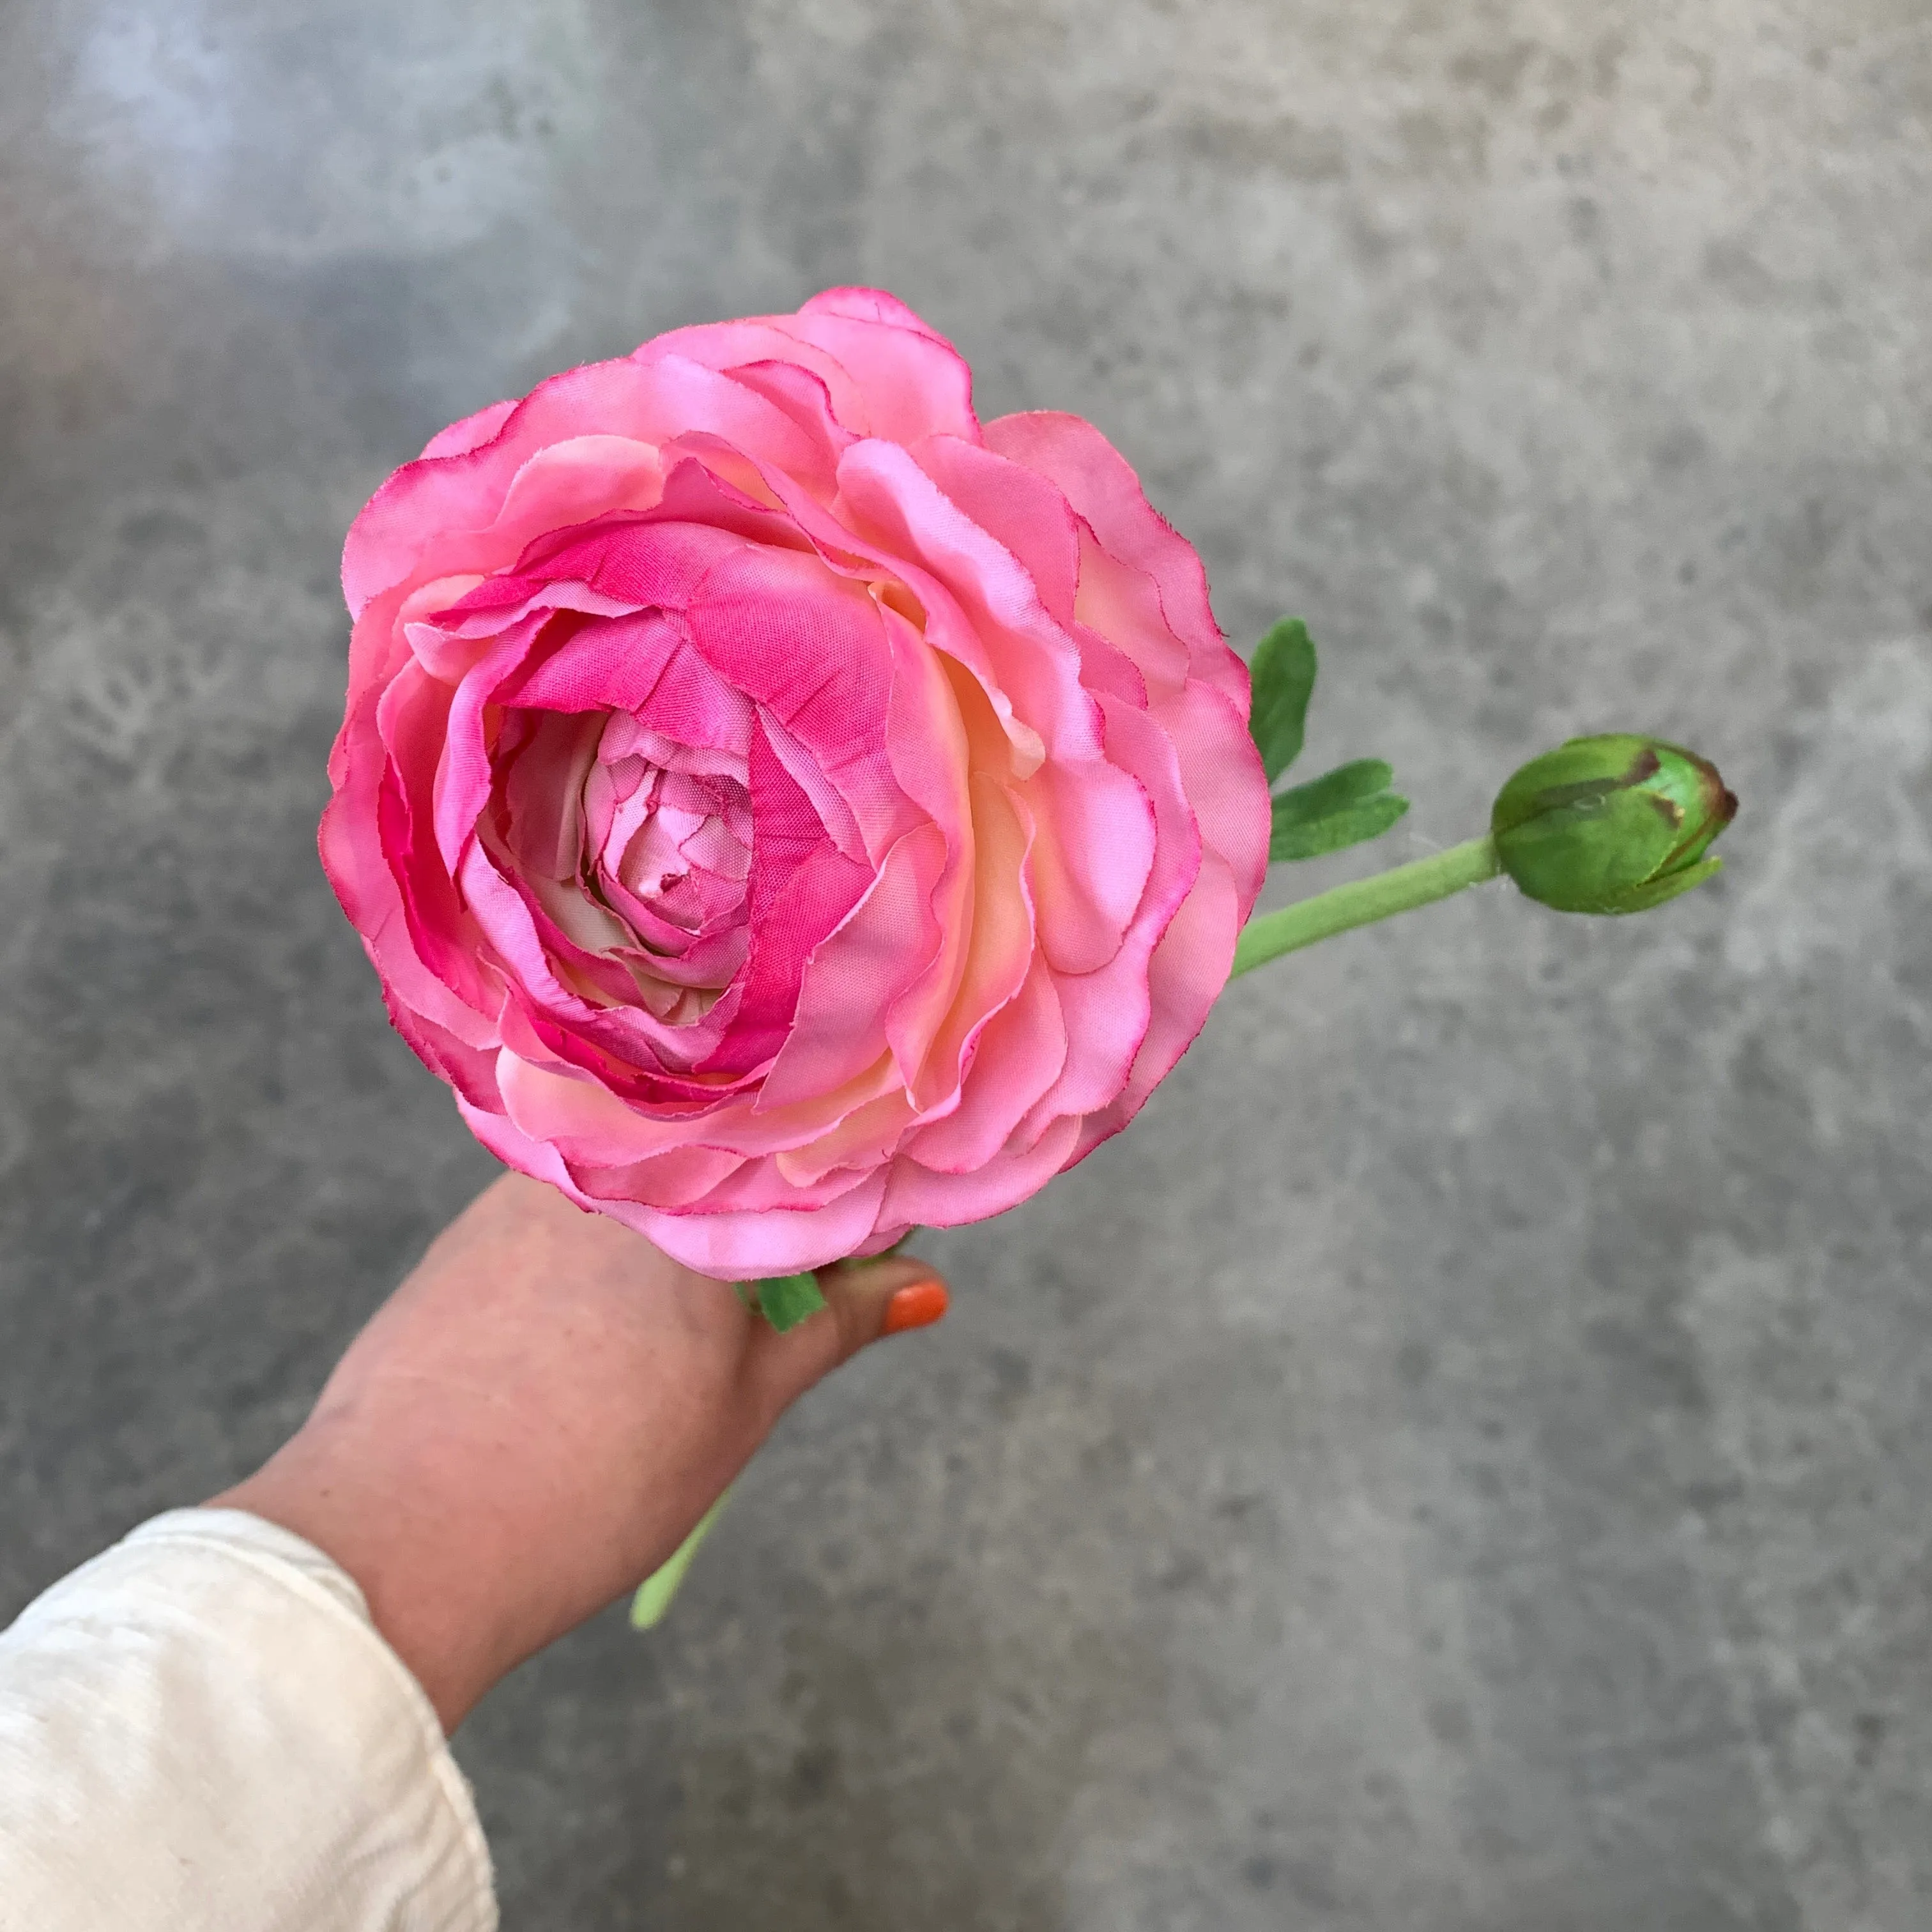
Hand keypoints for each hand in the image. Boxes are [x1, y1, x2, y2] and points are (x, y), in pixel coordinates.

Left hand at [209, 1174, 948, 1730]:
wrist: (393, 1542)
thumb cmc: (593, 1484)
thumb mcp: (741, 1408)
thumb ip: (835, 1324)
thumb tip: (929, 1286)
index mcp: (698, 1195)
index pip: (811, 1162)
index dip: (854, 1207)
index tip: (876, 1248)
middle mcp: (616, 1164)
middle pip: (725, 1166)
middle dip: (768, 1217)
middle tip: (784, 1303)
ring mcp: (531, 1187)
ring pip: (647, 1186)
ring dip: (686, 1228)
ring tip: (683, 1328)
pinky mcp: (470, 1226)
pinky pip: (574, 1208)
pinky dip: (609, 1246)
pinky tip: (598, 1327)